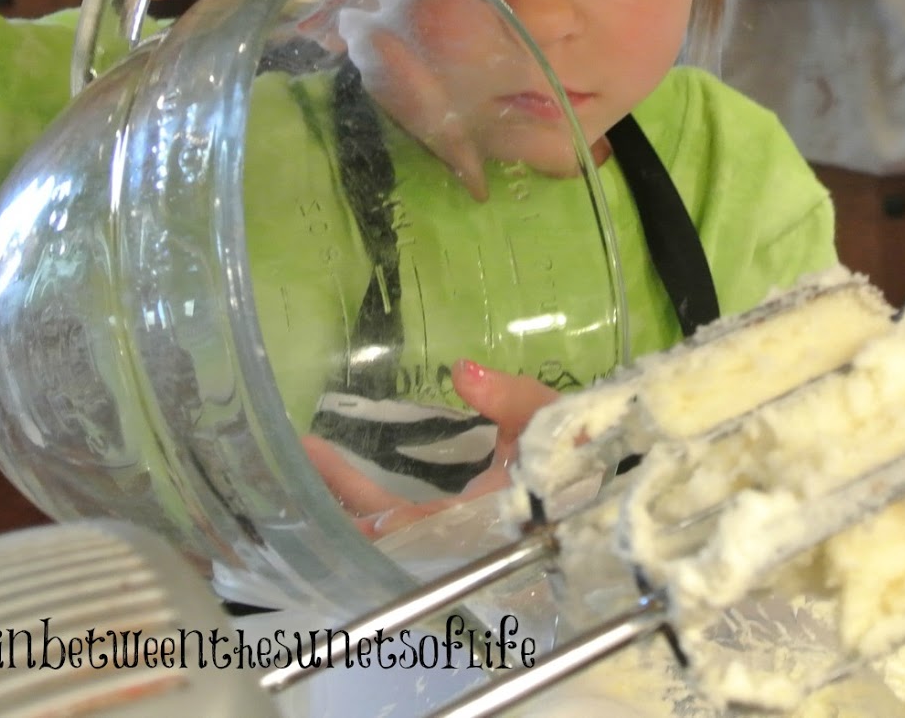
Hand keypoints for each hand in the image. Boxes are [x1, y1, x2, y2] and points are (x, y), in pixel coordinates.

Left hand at [302, 359, 560, 537]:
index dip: (370, 508)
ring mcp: (456, 532)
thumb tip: (461, 369)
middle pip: (389, 531)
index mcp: (484, 519)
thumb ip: (509, 398)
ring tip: (311, 455)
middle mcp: (463, 535)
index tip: (327, 474)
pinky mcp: (455, 523)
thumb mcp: (549, 419)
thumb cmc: (581, 454)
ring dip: (351, 496)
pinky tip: (344, 471)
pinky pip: (403, 519)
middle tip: (302, 457)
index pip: (415, 525)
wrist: (603, 481)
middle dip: (344, 501)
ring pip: (392, 526)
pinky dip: (372, 499)